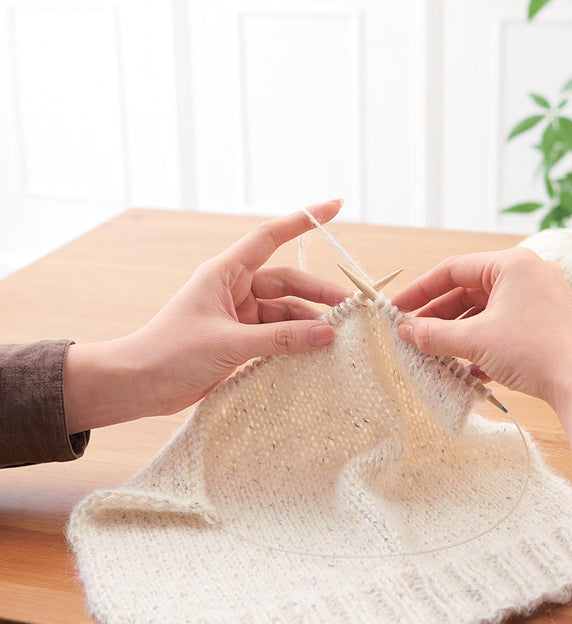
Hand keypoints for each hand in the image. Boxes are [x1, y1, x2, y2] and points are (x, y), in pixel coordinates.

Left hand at [64, 200, 348, 432]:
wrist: (138, 385)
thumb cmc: (170, 353)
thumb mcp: (229, 344)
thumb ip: (279, 340)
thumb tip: (326, 334)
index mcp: (225, 274)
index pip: (270, 237)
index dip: (303, 220)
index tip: (336, 207)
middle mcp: (235, 290)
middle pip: (287, 283)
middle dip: (319, 293)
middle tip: (350, 309)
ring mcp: (238, 317)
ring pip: (284, 313)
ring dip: (308, 323)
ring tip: (337, 338)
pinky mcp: (239, 341)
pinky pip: (276, 336)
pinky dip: (295, 343)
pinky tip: (315, 353)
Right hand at [393, 248, 571, 467]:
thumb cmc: (533, 351)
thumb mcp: (475, 340)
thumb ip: (435, 334)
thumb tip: (405, 332)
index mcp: (512, 264)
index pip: (453, 270)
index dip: (420, 290)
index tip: (397, 308)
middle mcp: (528, 274)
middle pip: (469, 291)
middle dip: (439, 316)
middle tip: (413, 334)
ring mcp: (540, 299)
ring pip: (486, 312)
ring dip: (459, 334)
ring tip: (436, 355)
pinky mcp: (547, 323)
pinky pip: (504, 326)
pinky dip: (482, 343)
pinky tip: (468, 369)